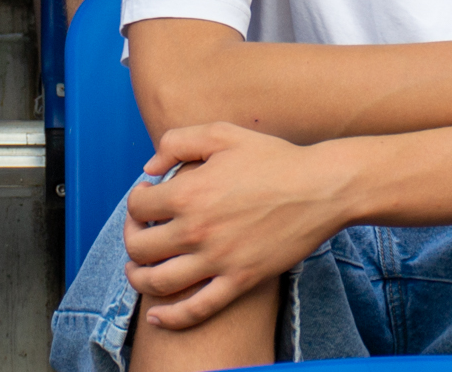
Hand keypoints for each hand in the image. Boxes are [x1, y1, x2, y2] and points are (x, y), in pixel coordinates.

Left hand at [121, 123, 341, 330]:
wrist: (320, 188)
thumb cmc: (272, 158)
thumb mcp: (221, 134)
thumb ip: (176, 142)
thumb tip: (149, 169)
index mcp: (189, 192)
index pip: (138, 206)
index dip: (136, 201)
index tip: (147, 197)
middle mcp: (197, 230)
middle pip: (140, 247)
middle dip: (131, 238)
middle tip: (141, 231)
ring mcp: (218, 260)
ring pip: (158, 282)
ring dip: (138, 278)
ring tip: (137, 271)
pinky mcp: (240, 281)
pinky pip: (197, 309)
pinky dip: (171, 318)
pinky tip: (156, 317)